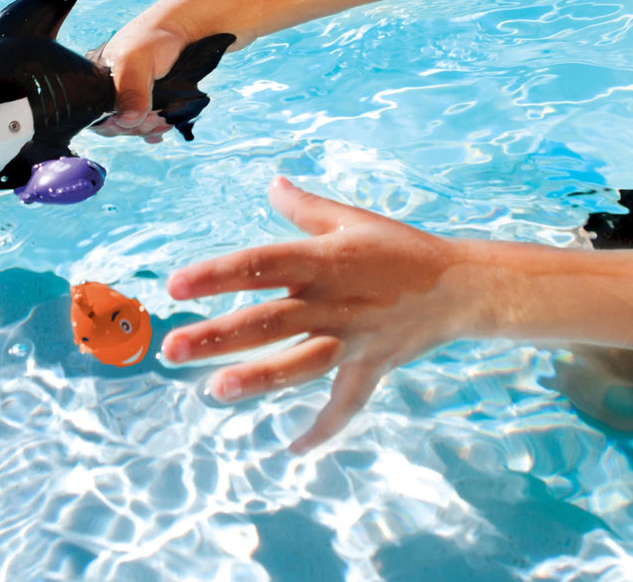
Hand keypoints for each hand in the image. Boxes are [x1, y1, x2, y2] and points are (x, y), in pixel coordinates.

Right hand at [88, 22, 188, 142]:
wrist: (180, 30)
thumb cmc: (152, 39)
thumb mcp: (138, 61)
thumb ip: (132, 90)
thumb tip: (127, 121)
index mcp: (95, 82)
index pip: (93, 116)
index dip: (112, 125)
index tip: (133, 121)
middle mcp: (108, 92)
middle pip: (114, 124)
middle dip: (135, 127)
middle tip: (155, 117)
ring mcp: (128, 97)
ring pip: (131, 126)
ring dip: (147, 129)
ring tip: (163, 122)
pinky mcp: (145, 102)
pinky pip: (144, 124)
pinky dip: (153, 131)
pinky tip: (161, 131)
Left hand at [161, 177, 469, 451]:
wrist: (460, 285)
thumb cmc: (398, 246)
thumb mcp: (351, 219)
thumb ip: (304, 207)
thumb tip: (272, 182)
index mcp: (324, 258)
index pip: (260, 264)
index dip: (216, 274)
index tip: (175, 285)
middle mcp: (334, 300)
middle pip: (269, 320)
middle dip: (218, 336)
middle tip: (172, 348)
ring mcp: (353, 338)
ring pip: (299, 363)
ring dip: (258, 379)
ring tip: (215, 390)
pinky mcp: (372, 367)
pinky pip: (344, 404)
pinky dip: (322, 429)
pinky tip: (291, 449)